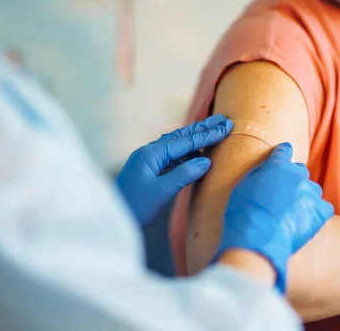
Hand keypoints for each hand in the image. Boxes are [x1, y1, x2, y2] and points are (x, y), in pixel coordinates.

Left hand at [115, 115, 232, 227]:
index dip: (207, 135)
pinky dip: (187, 152)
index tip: (226, 127)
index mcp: (151, 154)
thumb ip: (184, 174)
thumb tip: (206, 161)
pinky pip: (172, 155)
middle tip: (223, 119)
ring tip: (213, 131)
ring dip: (195, 138)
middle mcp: (149, 152)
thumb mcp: (162, 192)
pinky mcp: (148, 170)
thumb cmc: (135, 208)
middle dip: (203, 128)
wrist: (113, 219)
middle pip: (181, 136)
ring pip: (176, 144)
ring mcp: (148, 160)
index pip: (185, 141)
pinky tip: (196, 154)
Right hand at [213, 143, 333, 292]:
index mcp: (277, 166)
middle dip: (294, 178)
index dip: (284, 151)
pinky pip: (324, 208)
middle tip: (284, 193)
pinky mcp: (321, 211)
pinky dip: (316, 213)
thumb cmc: (244, 213)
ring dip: (305, 197)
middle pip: (301, 171)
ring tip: (292, 213)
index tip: (286, 150)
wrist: (258, 238)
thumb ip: (259, 173)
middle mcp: (297, 175)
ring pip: (312, 190)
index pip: (284, 151)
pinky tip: (305, 221)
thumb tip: (267, 170)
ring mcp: (311, 193)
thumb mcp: (243, 185)